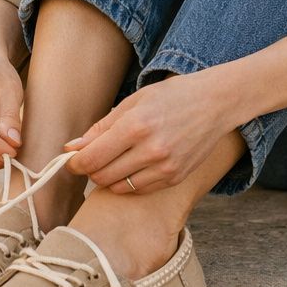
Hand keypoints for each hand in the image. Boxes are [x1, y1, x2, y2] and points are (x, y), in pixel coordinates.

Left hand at [62, 71, 229, 193]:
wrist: (215, 103)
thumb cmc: (172, 96)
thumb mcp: (133, 102)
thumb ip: (101, 127)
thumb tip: (73, 148)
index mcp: (136, 126)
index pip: (92, 158)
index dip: (75, 163)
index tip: (71, 161)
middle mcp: (150, 150)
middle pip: (102, 176)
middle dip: (90, 171)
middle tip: (92, 159)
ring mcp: (165, 167)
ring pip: (119, 187)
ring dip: (108, 178)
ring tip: (113, 161)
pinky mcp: (175, 177)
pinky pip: (139, 190)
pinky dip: (128, 182)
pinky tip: (132, 166)